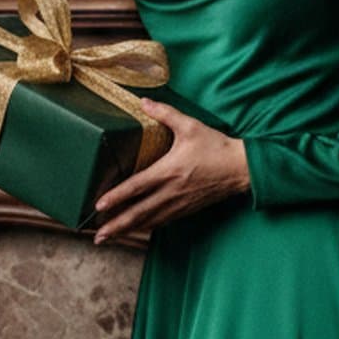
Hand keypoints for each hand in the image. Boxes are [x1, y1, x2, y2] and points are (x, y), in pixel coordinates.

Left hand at [91, 100, 249, 243]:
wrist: (241, 169)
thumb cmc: (216, 147)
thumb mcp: (190, 126)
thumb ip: (165, 113)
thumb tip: (143, 101)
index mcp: (168, 171)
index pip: (136, 187)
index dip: (116, 197)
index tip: (98, 206)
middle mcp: (171, 192)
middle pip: (138, 213)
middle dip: (117, 225)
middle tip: (97, 236)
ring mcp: (179, 204)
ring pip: (149, 221)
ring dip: (128, 230)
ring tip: (109, 237)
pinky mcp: (187, 209)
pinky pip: (162, 222)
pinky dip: (146, 227)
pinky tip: (135, 230)